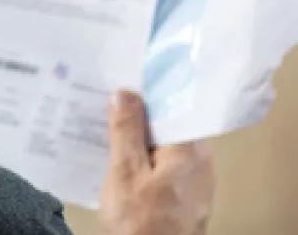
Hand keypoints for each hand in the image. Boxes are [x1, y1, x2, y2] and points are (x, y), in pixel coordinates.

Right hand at [100, 90, 214, 234]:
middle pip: (166, 126)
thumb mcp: (124, 171)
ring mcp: (194, 182)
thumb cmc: (141, 224)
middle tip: (105, 108)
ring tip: (105, 134)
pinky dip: (142, 161)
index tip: (119, 84)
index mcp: (189, 150)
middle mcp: (199, 163)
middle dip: (136, 117)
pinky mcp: (185, 197)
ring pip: (163, 147)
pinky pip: (163, 167)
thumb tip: (125, 95)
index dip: (144, 94)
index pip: (171, 107)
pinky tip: (119, 164)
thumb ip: (126, 130)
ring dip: (136, 141)